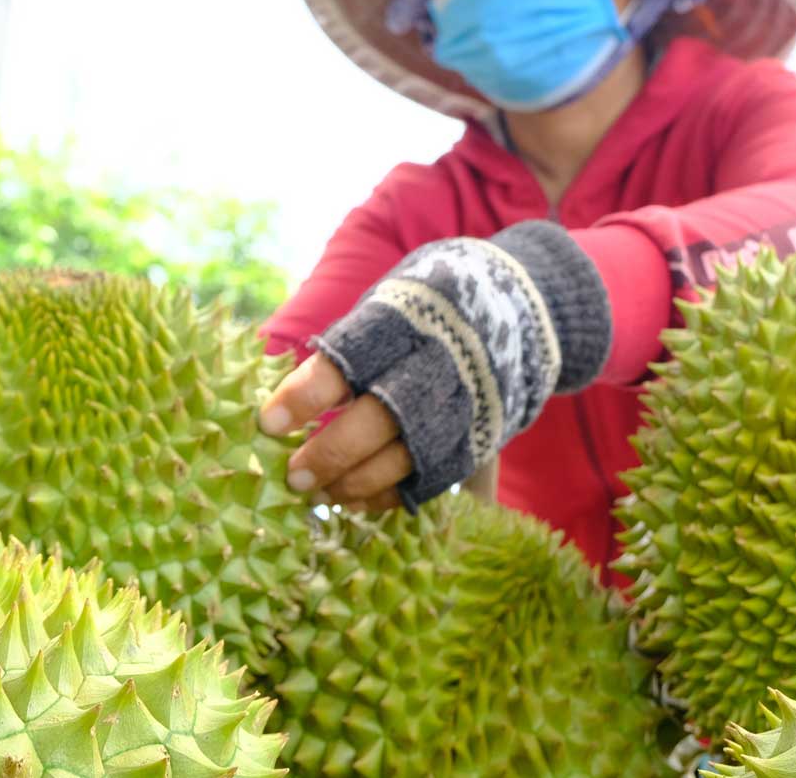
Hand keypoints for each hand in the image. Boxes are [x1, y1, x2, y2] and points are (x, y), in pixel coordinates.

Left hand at [258, 221, 614, 512]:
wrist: (527, 305)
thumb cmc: (434, 302)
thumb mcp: (395, 298)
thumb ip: (350, 344)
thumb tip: (282, 393)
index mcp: (406, 320)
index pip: (348, 362)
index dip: (305, 396)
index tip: (268, 423)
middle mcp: (436, 365)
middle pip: (377, 421)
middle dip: (329, 453)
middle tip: (293, 476)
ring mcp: (463, 405)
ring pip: (404, 459)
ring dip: (354, 482)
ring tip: (319, 489)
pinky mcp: (479, 437)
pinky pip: (429, 478)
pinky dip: (388, 494)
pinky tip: (355, 497)